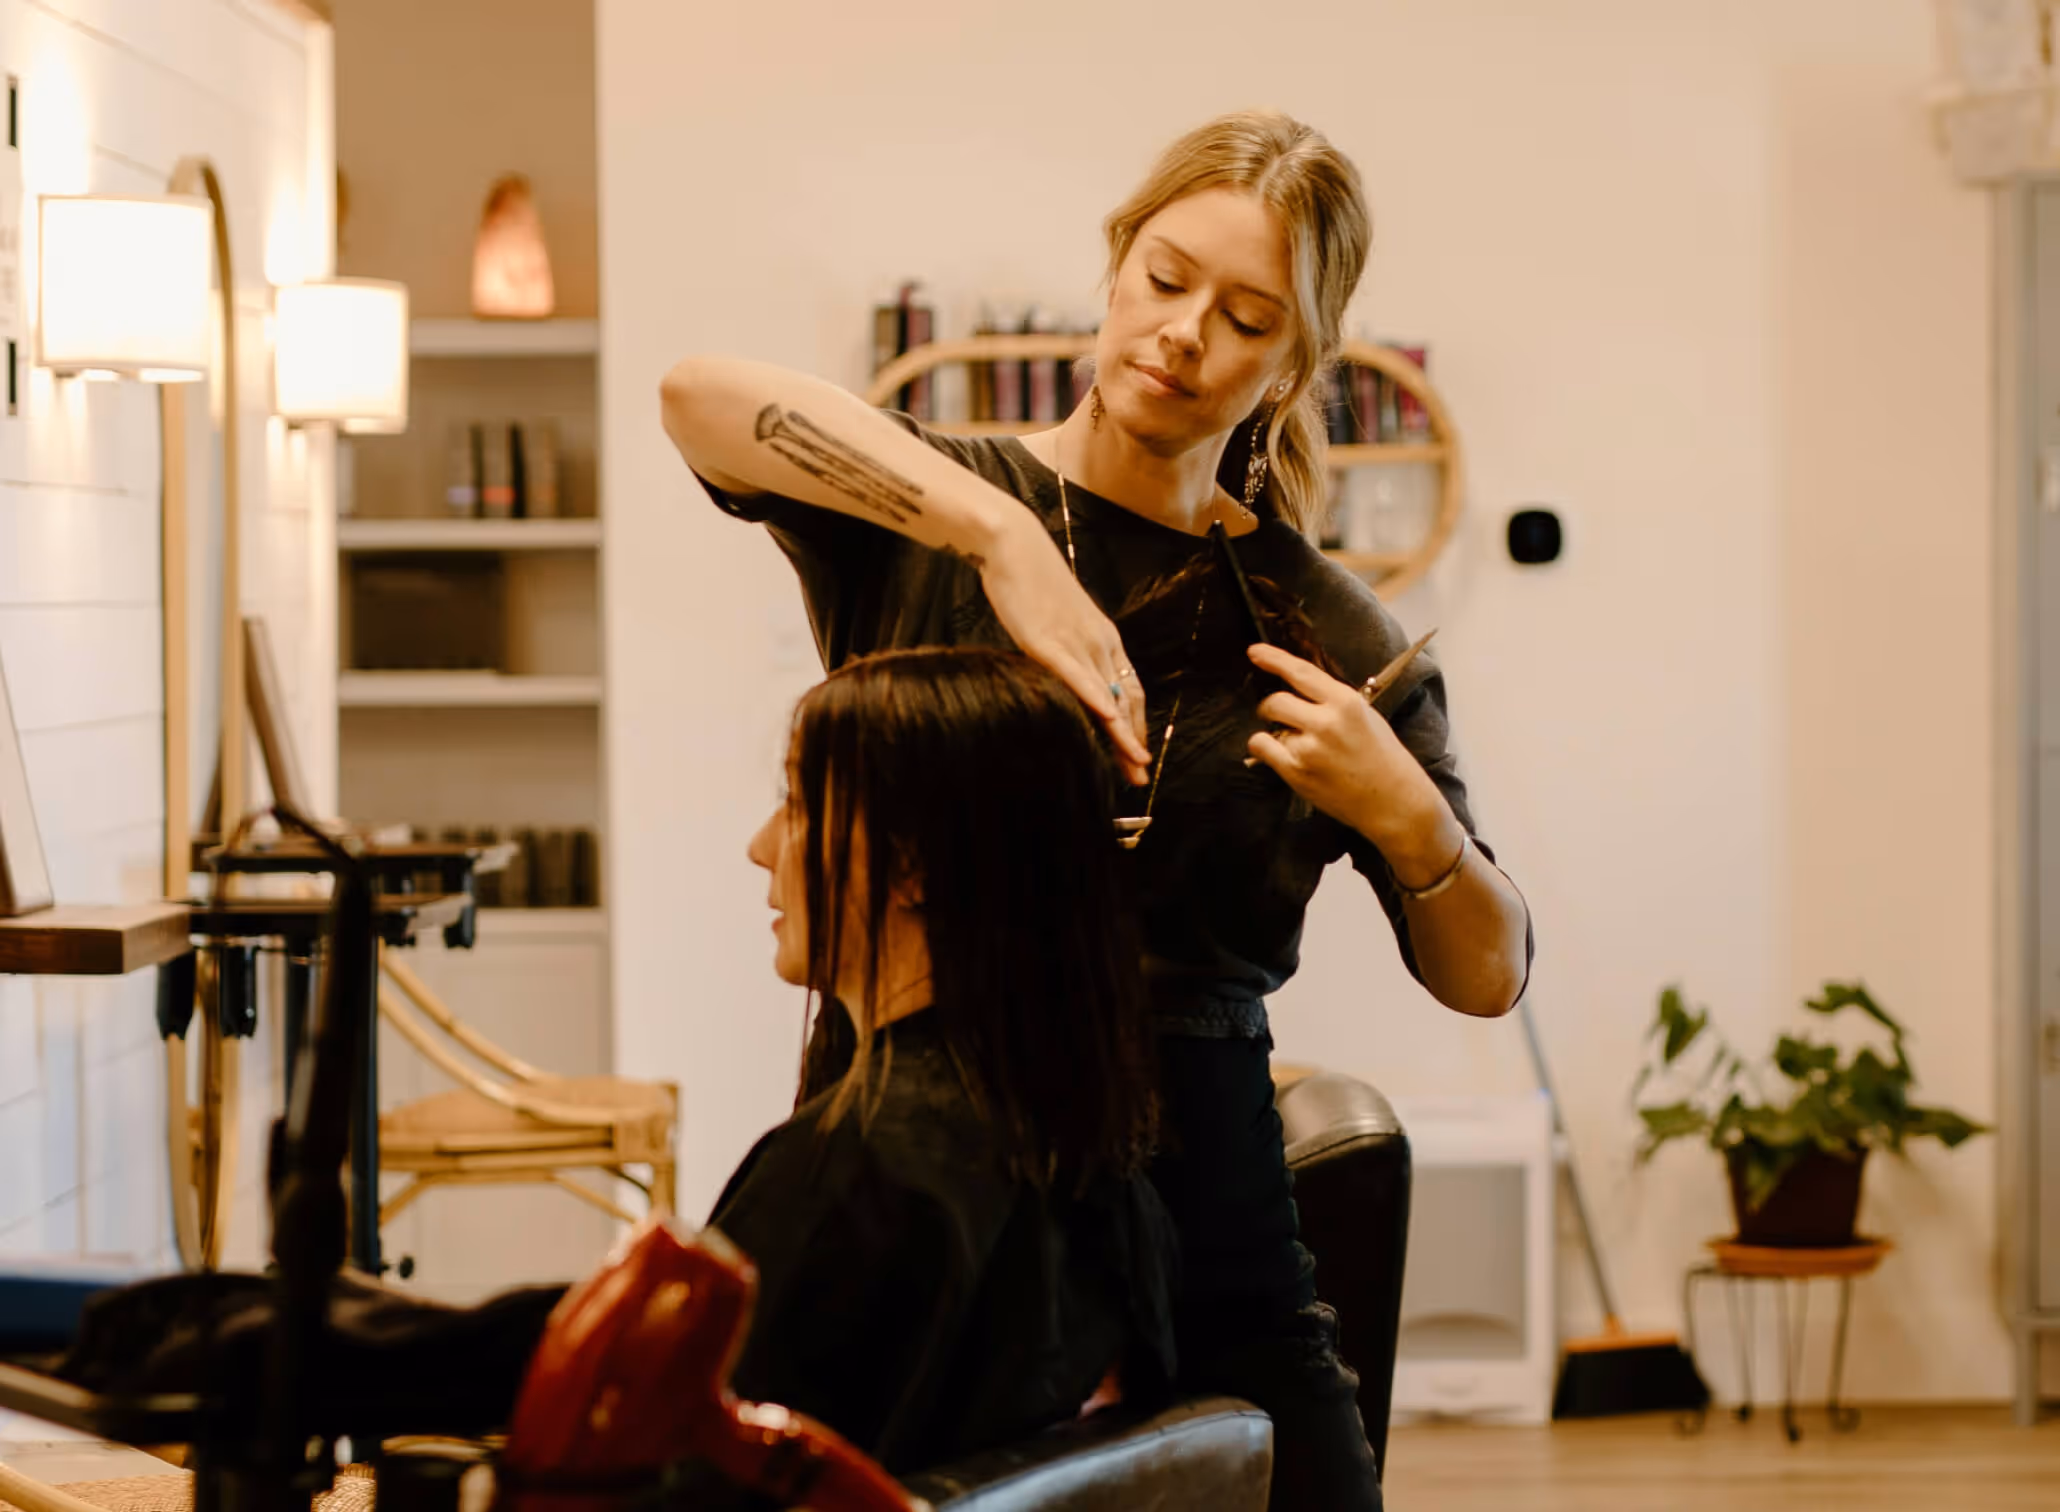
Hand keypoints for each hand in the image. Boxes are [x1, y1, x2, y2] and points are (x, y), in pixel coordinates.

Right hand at [977, 513, 1149, 783]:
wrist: (1014, 547)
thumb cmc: (1033, 585)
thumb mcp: (1060, 623)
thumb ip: (1071, 653)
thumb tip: (1072, 680)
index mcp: (1104, 639)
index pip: (1129, 690)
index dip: (1136, 726)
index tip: (1138, 756)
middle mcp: (1099, 643)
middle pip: (1125, 699)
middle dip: (1133, 741)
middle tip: (1140, 775)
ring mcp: (1076, 641)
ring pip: (1106, 695)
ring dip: (1121, 733)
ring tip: (1131, 764)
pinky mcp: (1048, 639)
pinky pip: (1076, 675)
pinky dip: (1093, 699)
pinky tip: (1106, 720)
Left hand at [1244, 643, 1446, 849]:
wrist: (1395, 802)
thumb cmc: (1384, 759)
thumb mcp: (1366, 716)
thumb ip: (1333, 701)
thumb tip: (1300, 689)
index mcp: (1346, 702)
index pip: (1300, 672)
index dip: (1273, 659)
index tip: (1254, 652)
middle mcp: (1326, 722)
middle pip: (1275, 701)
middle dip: (1270, 707)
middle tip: (1278, 715)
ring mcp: (1309, 749)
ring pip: (1268, 727)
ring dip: (1276, 733)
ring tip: (1300, 746)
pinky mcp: (1297, 772)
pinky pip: (1262, 748)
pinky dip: (1265, 748)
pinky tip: (1281, 754)